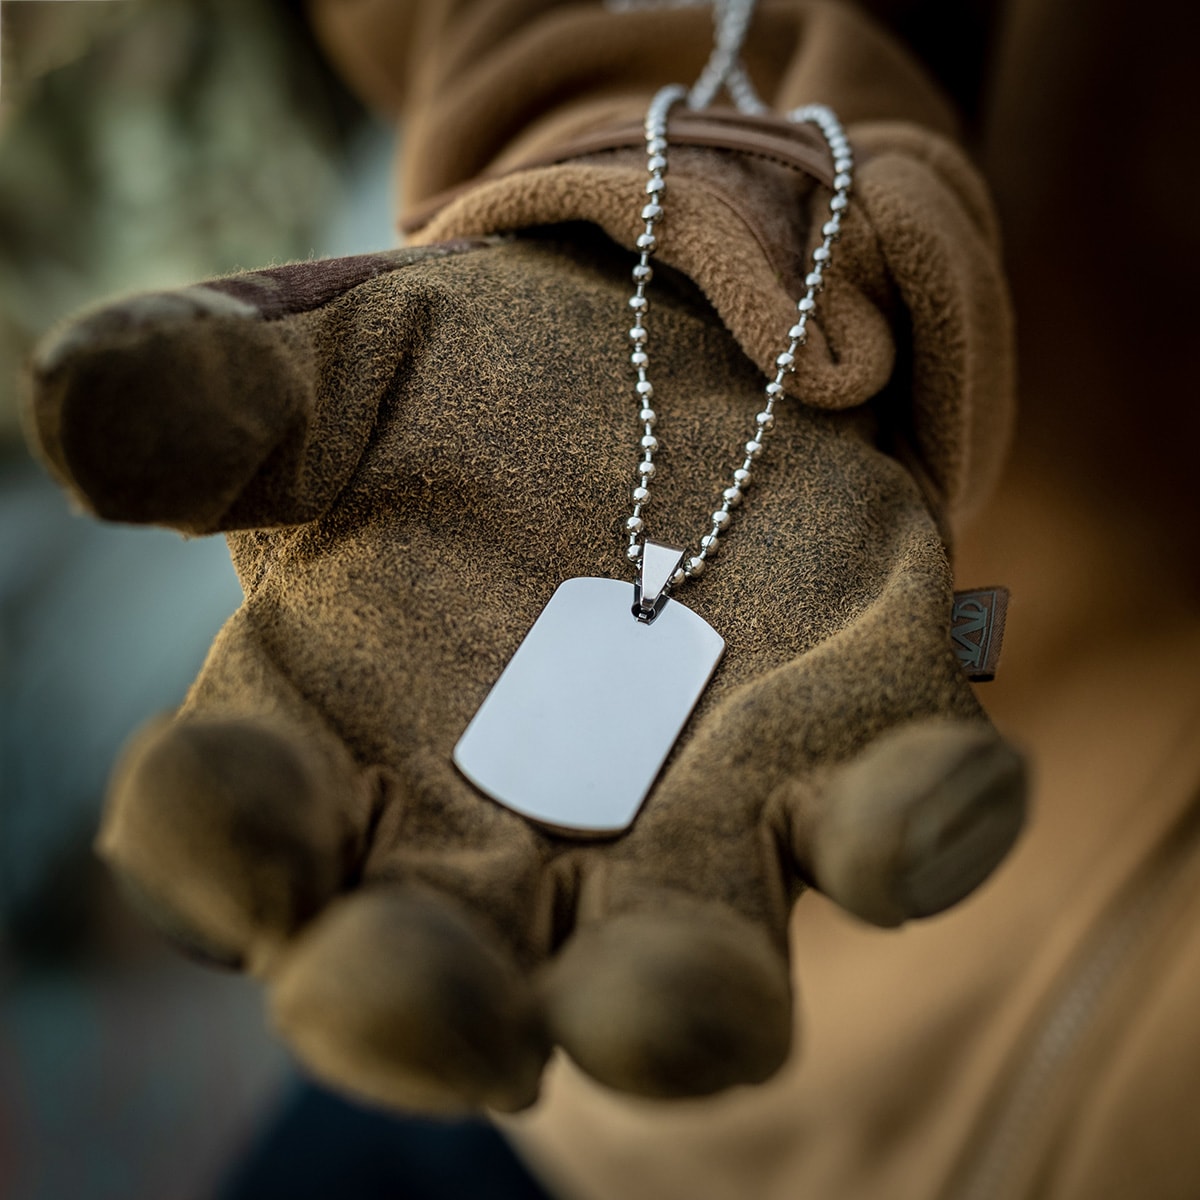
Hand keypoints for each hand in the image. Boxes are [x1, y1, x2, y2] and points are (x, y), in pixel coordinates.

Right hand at [26, 228, 1024, 1110]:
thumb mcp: (331, 365)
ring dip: (675, 1003)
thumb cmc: (458, 385)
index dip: (220, 844)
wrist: (642, 353)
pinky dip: (920, 824)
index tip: (241, 802)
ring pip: (677, 970)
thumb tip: (83, 408)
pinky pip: (887, 824)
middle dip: (431, 1009)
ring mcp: (683, 815)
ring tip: (690, 1002)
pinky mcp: (840, 747)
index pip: (234, 841)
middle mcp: (496, 833)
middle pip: (440, 980)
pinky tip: (953, 788)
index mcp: (332, 749)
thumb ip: (218, 399)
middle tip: (451, 1013)